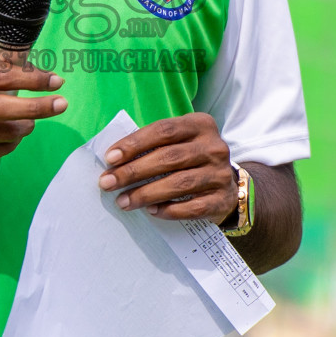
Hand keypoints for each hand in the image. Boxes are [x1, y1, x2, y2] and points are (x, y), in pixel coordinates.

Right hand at [0, 49, 66, 177]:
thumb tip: (26, 61)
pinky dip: (9, 144)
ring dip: (23, 127)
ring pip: (0, 133)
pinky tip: (11, 136)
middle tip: (60, 103)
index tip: (54, 80)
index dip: (31, 78)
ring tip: (30, 122)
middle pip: (0, 107)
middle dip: (36, 106)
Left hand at [98, 112, 235, 222]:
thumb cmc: (191, 160)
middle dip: (133, 171)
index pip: (163, 131)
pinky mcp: (222, 199)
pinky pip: (193, 207)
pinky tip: (151, 211)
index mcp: (200, 124)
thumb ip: (153, 145)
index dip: (134, 143)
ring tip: (123, 201)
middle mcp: (214, 147)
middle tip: (108, 183)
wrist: (227, 185)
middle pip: (168, 158)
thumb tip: (114, 160)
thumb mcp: (179, 142)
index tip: (110, 158)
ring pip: (179, 184)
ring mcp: (221, 174)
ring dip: (146, 194)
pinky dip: (169, 210)